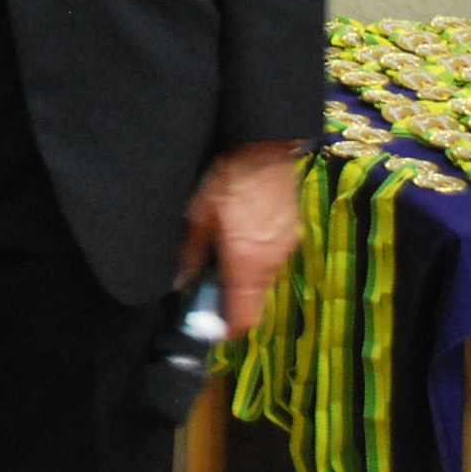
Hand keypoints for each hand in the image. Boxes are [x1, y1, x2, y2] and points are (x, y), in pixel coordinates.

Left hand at [178, 140, 303, 337]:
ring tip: (214, 260)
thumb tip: (179, 283)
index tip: (206, 327)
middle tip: (202, 292)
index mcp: (249, 264)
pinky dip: (252, 261)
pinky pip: (271, 259)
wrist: (264, 142)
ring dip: (241, 279)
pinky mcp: (291, 230)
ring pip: (263, 279)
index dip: (225, 329)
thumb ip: (188, 253)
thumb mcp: (197, 214)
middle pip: (254, 300)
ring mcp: (287, 246)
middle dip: (230, 302)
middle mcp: (273, 263)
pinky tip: (234, 240)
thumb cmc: (227, 178)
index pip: (245, 318)